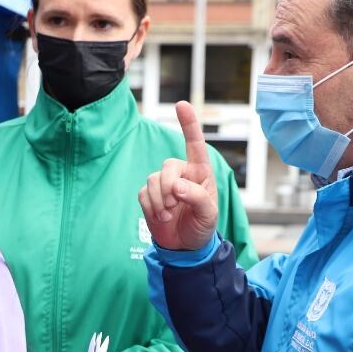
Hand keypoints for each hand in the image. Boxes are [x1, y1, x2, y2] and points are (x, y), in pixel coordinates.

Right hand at [138, 101, 218, 251]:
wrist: (184, 247)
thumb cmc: (202, 226)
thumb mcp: (208, 214)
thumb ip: (197, 197)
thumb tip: (177, 186)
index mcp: (200, 172)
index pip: (194, 144)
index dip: (188, 124)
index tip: (181, 105)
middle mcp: (181, 173)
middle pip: (168, 166)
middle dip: (168, 186)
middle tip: (174, 205)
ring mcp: (163, 184)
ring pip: (153, 179)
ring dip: (160, 200)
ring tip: (169, 215)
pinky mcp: (150, 195)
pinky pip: (143, 193)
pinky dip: (151, 207)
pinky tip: (161, 217)